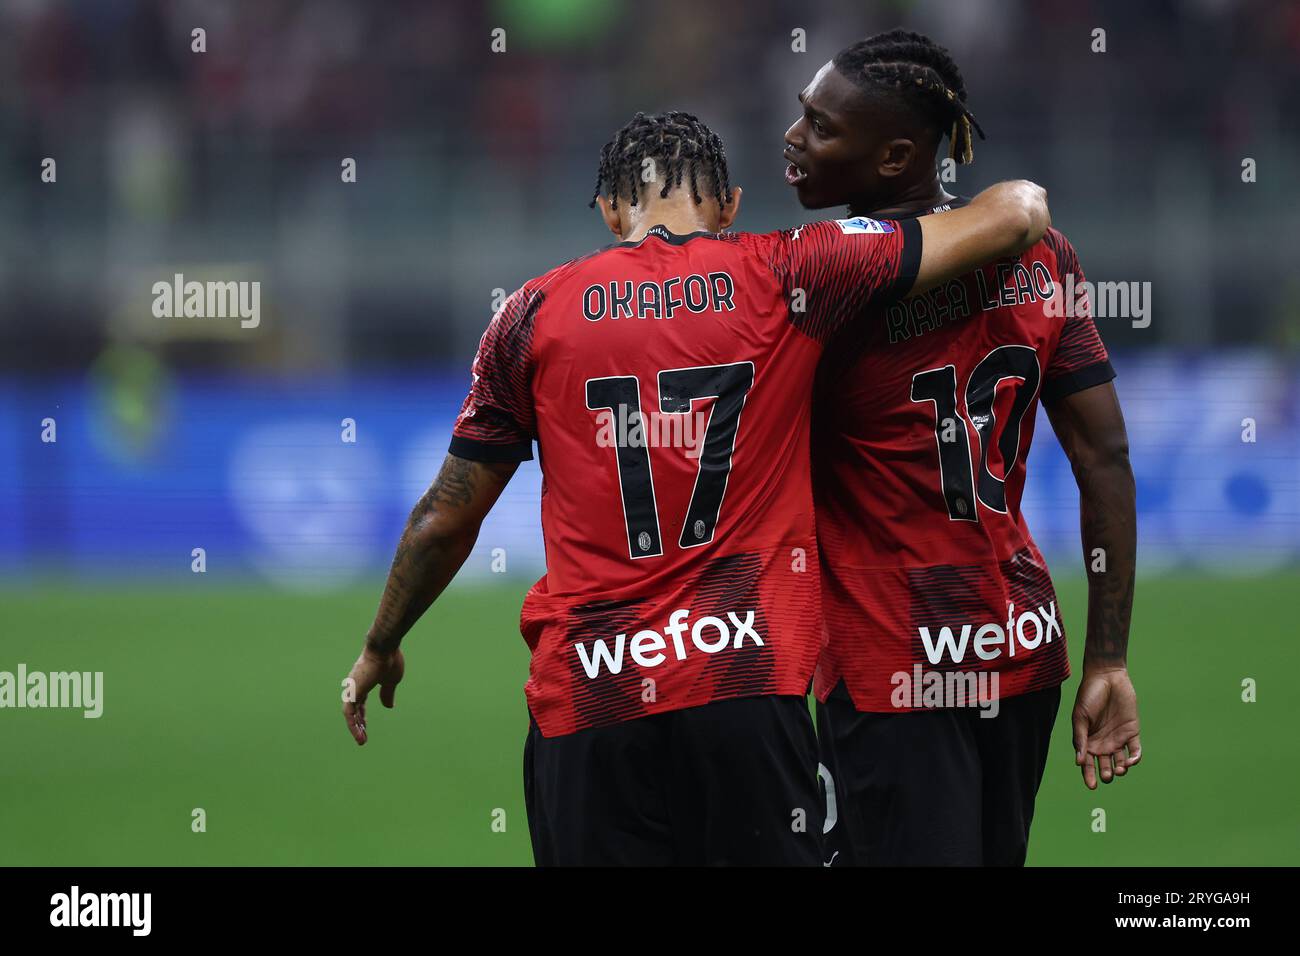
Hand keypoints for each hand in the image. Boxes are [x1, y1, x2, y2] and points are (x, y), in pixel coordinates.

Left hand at [342, 644, 404, 745]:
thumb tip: (389, 706)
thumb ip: (387, 693)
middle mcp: (355, 686)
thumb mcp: (392, 681)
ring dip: (355, 727)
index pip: (360, 702)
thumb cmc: (390, 660)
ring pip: (350, 713)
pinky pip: (349, 713)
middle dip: (358, 723)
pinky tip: (359, 734)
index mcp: (365, 682)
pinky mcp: (353, 692)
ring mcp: (353, 689)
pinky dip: (353, 724)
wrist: (384, 649)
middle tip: (362, 736)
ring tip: (361, 741)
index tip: (365, 725)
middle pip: (354, 709)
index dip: (362, 715)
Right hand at [1071, 666, 1140, 788]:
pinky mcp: (1132, 733)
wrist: (1107, 678)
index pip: (1088, 764)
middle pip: (1105, 767)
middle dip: (1106, 775)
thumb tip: (1079, 762)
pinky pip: (1135, 751)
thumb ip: (1080, 738)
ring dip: (1121, 770)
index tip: (1092, 786)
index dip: (1089, 776)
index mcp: (1088, 741)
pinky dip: (1134, 759)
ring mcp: (1118, 739)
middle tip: (1107, 775)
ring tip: (1119, 769)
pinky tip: (1130, 762)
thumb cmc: (1089, 695)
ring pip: (1121, 763)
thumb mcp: (1080, 717)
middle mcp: (1103, 743)